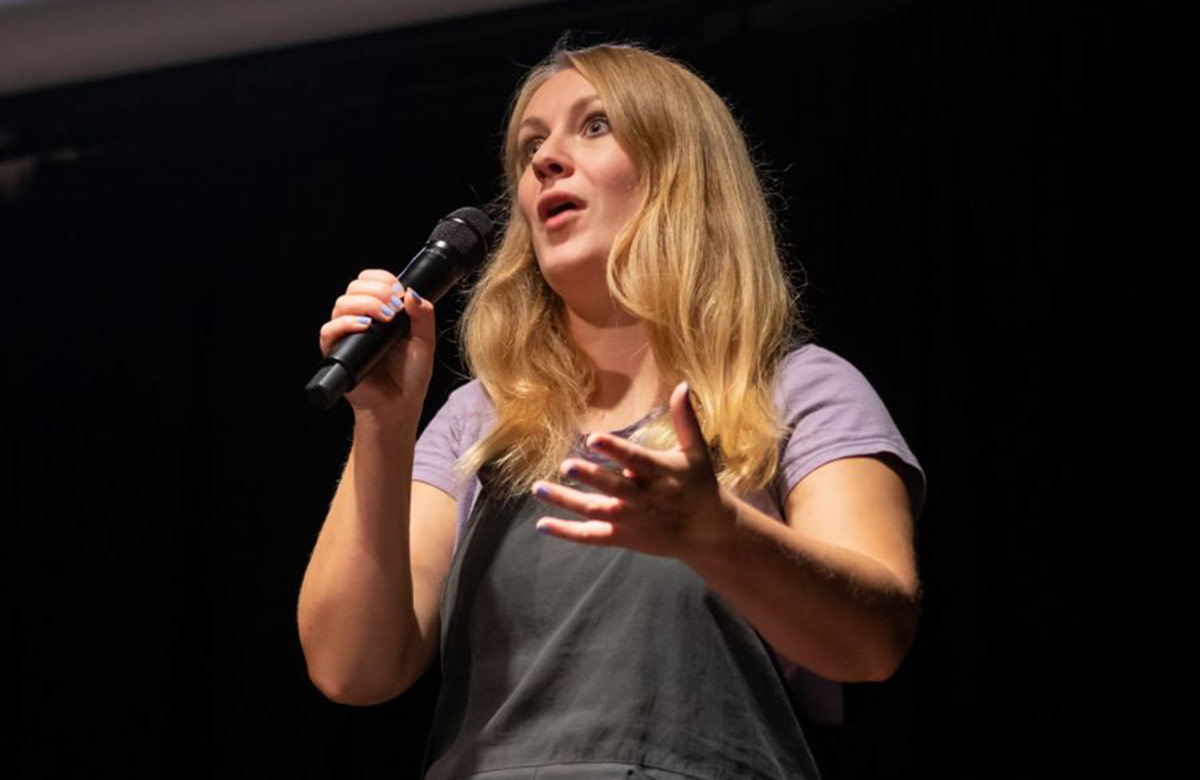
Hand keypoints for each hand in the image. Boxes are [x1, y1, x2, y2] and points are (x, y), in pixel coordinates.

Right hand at [318, 269, 436, 417]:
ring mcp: (346, 335)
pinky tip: (364, 327)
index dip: (381, 279)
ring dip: (364, 304)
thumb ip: (423, 316)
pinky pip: (328, 331)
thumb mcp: (424, 341)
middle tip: (394, 307)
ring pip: (341, 304)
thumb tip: (412, 292)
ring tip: (385, 317)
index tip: (398, 291)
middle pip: (353, 288)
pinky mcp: (336, 353)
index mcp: (378, 312)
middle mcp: (359, 319)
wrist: (400, 404)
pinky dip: (344, 324)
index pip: (369, 281)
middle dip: (375, 291)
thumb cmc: (410, 375)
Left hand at [531, 381, 738, 560]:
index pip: (634, 459)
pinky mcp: (623, 537)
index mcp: (659, 473)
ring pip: (595, 511)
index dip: (614, 450)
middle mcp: (643, 498)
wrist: (708, 532)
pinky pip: (591, 536)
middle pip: (612, 487)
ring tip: (538, 488)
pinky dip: (567, 532)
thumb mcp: (696, 451)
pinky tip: (542, 524)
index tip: (593, 438)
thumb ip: (685, 418)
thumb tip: (682, 384)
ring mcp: (631, 519)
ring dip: (566, 501)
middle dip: (589, 476)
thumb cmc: (700, 485)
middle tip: (565, 465)